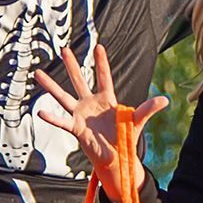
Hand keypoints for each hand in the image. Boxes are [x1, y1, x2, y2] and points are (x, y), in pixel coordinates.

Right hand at [34, 44, 169, 194]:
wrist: (117, 156)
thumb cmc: (126, 137)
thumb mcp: (137, 121)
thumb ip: (148, 109)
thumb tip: (165, 100)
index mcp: (107, 100)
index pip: (104, 77)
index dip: (101, 63)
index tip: (98, 46)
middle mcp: (91, 104)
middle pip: (79, 80)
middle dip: (72, 65)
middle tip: (64, 49)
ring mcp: (81, 115)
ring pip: (64, 97)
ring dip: (51, 86)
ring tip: (38, 73)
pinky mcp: (76, 128)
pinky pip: (62, 121)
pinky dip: (52, 118)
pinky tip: (40, 112)